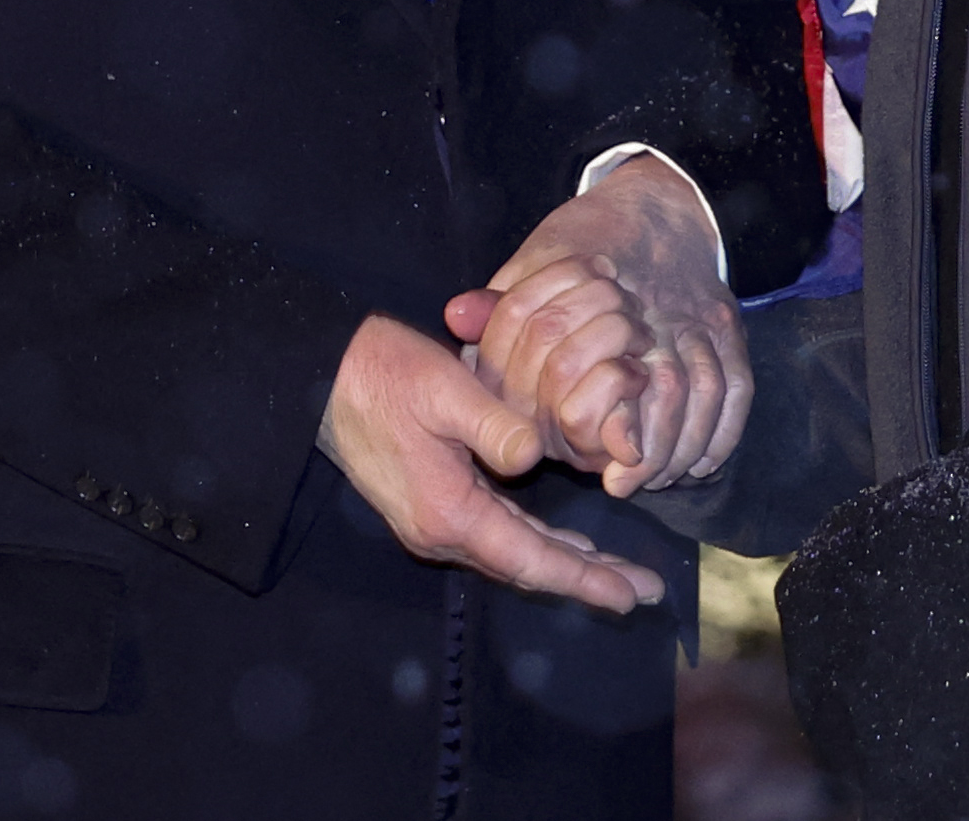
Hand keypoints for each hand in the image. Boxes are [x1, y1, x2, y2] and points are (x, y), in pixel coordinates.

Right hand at [316, 313, 665, 613]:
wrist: (326, 377)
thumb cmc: (385, 375)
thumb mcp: (445, 389)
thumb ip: (493, 424)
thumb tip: (533, 457)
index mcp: (449, 512)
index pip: (531, 560)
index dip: (585, 579)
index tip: (631, 593)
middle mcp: (441, 532)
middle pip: (527, 568)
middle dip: (586, 579)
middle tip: (642, 590)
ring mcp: (433, 524)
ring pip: (513, 555)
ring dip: (564, 564)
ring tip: (614, 573)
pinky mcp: (431, 507)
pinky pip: (497, 538)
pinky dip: (536, 545)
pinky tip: (562, 543)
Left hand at [446, 155, 748, 496]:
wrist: (653, 202)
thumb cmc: (586, 243)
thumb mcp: (537, 262)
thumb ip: (502, 302)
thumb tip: (457, 317)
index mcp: (611, 293)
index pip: (609, 367)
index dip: (605, 424)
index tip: (602, 473)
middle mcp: (662, 308)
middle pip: (670, 390)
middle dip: (657, 449)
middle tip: (629, 483)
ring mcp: (699, 317)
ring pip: (706, 392)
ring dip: (687, 444)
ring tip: (659, 479)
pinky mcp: (726, 326)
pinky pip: (736, 386)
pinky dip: (723, 428)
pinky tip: (700, 460)